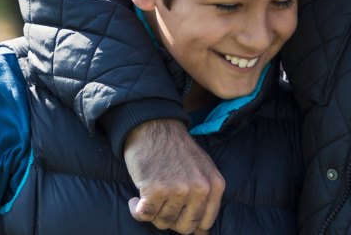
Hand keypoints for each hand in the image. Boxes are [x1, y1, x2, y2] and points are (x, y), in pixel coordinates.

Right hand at [123, 119, 224, 233]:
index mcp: (215, 185)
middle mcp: (199, 189)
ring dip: (152, 214)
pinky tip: (135, 200)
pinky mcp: (156, 189)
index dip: (188, 222)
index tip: (176, 214)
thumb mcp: (202, 170)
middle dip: (170, 221)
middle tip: (160, 206)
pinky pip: (144, 216)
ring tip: (148, 198)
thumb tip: (202, 234)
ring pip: (163, 222)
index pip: (205, 222)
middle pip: (185, 227)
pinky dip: (136, 211)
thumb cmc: (176, 150)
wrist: (154, 126)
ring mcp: (178, 190)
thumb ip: (205, 198)